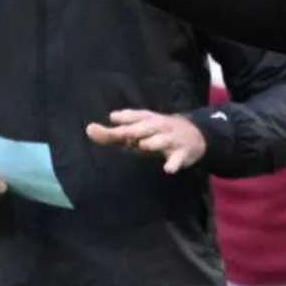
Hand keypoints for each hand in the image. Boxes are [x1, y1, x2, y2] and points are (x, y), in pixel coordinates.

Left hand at [87, 110, 207, 173]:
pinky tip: (168, 169)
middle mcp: (160, 126)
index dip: (126, 116)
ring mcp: (172, 139)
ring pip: (162, 140)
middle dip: (134, 130)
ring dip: (154, 142)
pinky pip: (178, 159)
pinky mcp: (182, 154)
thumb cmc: (159, 133)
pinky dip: (174, 163)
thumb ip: (113, 134)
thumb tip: (89, 129)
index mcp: (149, 120)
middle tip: (120, 133)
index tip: (113, 117)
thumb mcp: (138, 131)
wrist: (197, 135)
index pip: (136, 116)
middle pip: (147, 127)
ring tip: (143, 145)